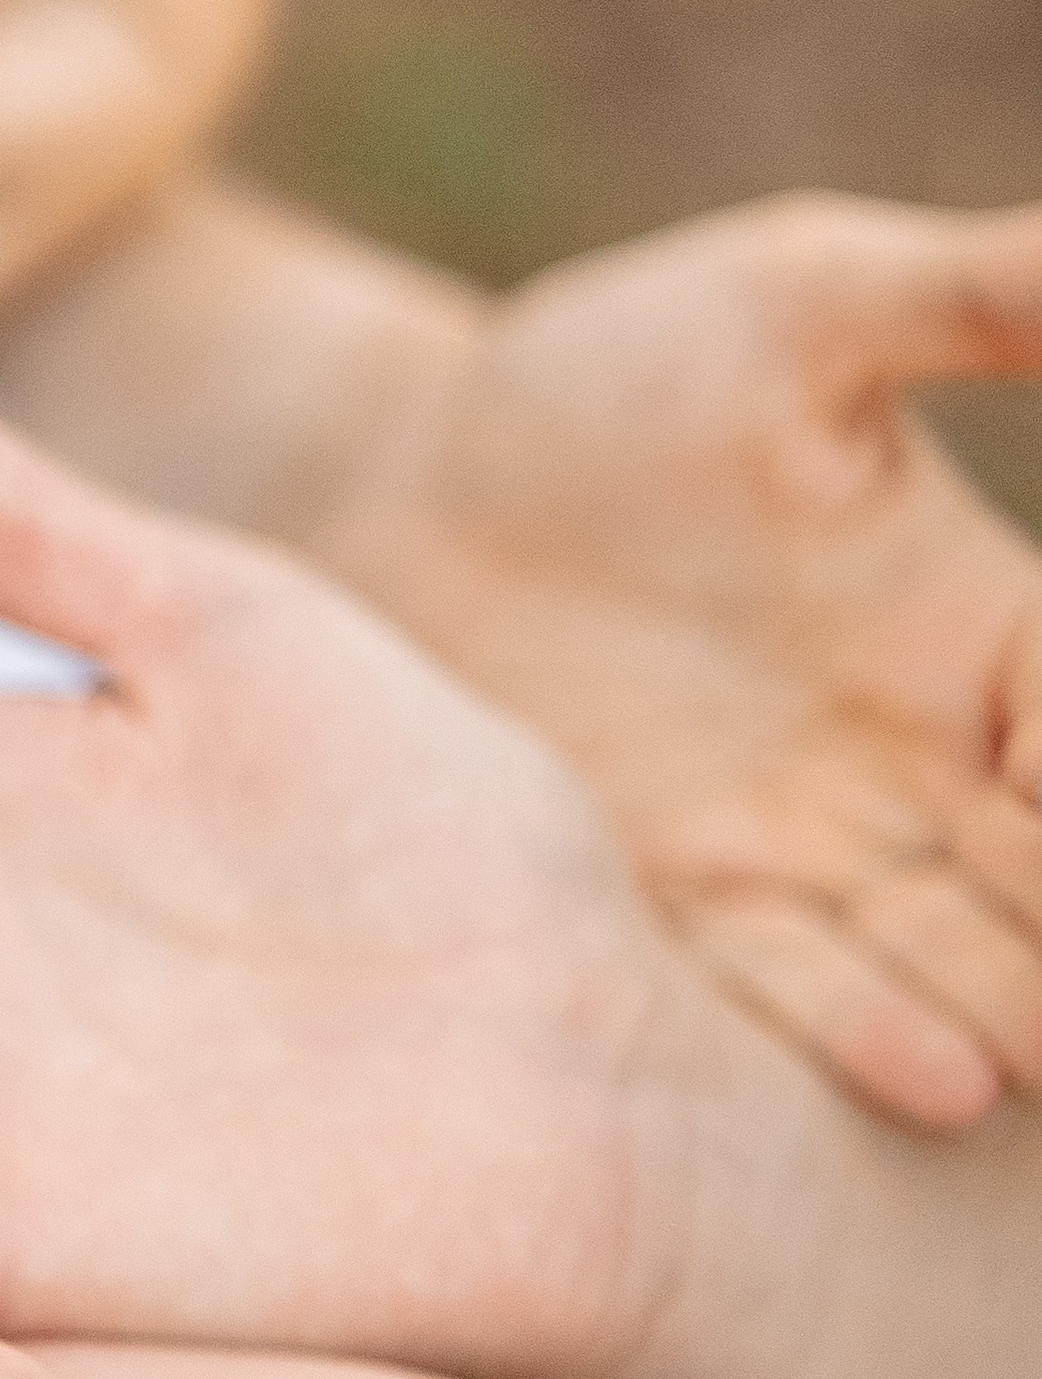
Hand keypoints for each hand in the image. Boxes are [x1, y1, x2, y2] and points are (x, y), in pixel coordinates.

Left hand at [310, 197, 1041, 1132]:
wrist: (400, 482)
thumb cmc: (611, 378)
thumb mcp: (801, 307)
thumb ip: (981, 296)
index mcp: (990, 626)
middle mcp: (929, 763)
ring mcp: (811, 849)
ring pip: (969, 957)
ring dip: (1026, 1002)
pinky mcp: (682, 909)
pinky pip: (801, 997)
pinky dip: (880, 1040)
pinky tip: (944, 1083)